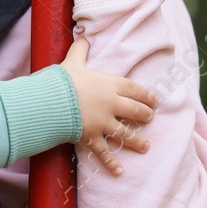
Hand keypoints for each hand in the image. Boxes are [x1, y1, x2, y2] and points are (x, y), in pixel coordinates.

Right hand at [58, 36, 155, 174]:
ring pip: (125, 134)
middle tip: (150, 119)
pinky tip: (120, 171)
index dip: (146, 95)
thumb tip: (84, 36)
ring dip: (137, 141)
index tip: (154, 101)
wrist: (52, 101)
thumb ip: (80, 50)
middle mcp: (111, 105)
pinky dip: (111, 163)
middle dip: (145, 115)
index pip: (134, 90)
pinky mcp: (92, 137)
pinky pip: (104, 152)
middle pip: (135, 111)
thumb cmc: (63, 81)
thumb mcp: (73, 62)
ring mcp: (103, 123)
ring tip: (145, 146)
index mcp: (110, 85)